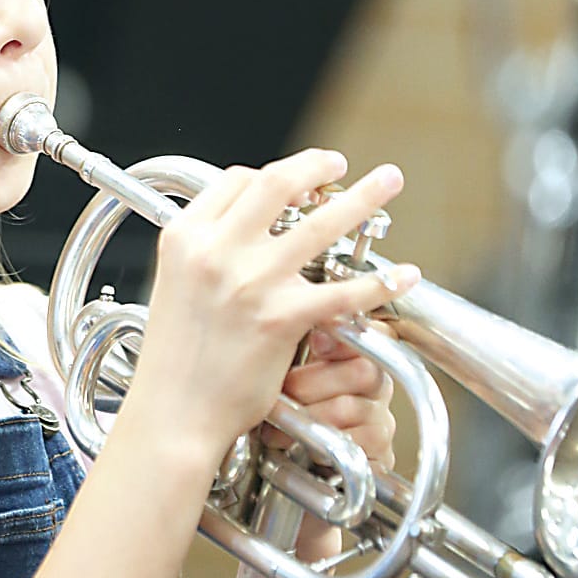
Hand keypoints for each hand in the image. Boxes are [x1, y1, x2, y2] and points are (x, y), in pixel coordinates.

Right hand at [123, 147, 417, 462]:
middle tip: (341, 163)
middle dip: (319, 164)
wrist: (174, 413)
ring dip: (363, 198)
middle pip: (278, 183)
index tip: (296, 180)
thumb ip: (207, 253)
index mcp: (185, 237)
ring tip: (388, 182)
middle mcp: (216, 251)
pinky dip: (381, 281)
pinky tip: (403, 276)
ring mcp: (251, 282)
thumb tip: (245, 232)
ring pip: (321, 224)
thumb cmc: (174, 361)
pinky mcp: (280, 318)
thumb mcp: (175, 286)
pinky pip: (344, 292)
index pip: (236, 181)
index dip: (272, 174)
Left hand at [270, 326, 397, 562]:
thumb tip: (281, 320)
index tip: (316, 339)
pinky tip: (299, 449)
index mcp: (357, 360)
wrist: (288, 490)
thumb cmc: (282, 430)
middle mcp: (376, 391)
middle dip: (314, 383)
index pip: (370, 335)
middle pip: (363, 370)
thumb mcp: (280, 383)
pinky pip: (361, 446)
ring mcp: (380, 425)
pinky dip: (324, 448)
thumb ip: (288, 350)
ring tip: (280, 428)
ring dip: (311, 418)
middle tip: (285, 393)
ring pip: (354, 408)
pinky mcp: (379, 459)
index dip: (343, 337)